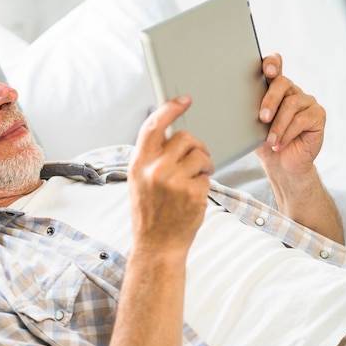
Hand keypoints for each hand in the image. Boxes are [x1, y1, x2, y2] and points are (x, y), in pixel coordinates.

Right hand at [129, 96, 213, 253]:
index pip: (154, 125)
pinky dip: (204, 182)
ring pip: (199, 154)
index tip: (184, 100)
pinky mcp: (192, 192)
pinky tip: (194, 196)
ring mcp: (174, 180)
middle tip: (198, 159)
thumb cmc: (150, 213)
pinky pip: (206, 174)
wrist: (157, 245)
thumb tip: (171, 134)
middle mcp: (154, 168)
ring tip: (197, 177)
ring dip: (204, 163)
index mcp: (138, 163)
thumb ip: (151, 157)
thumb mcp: (140, 181)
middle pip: (185, 137)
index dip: (170, 108)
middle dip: (196, 145)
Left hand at [256, 53, 325, 175]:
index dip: (272, 63)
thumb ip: (247, 112)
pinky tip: (279, 145)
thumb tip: (232, 107)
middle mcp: (292, 90)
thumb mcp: (251, 127)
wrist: (281, 164)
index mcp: (274, 89)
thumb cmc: (263, 142)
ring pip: (291, 104)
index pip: (275, 65)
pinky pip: (301, 120)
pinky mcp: (318, 114)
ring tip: (269, 141)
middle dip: (270, 100)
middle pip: (282, 83)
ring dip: (277, 126)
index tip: (267, 70)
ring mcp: (306, 101)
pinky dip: (287, 134)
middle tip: (262, 118)